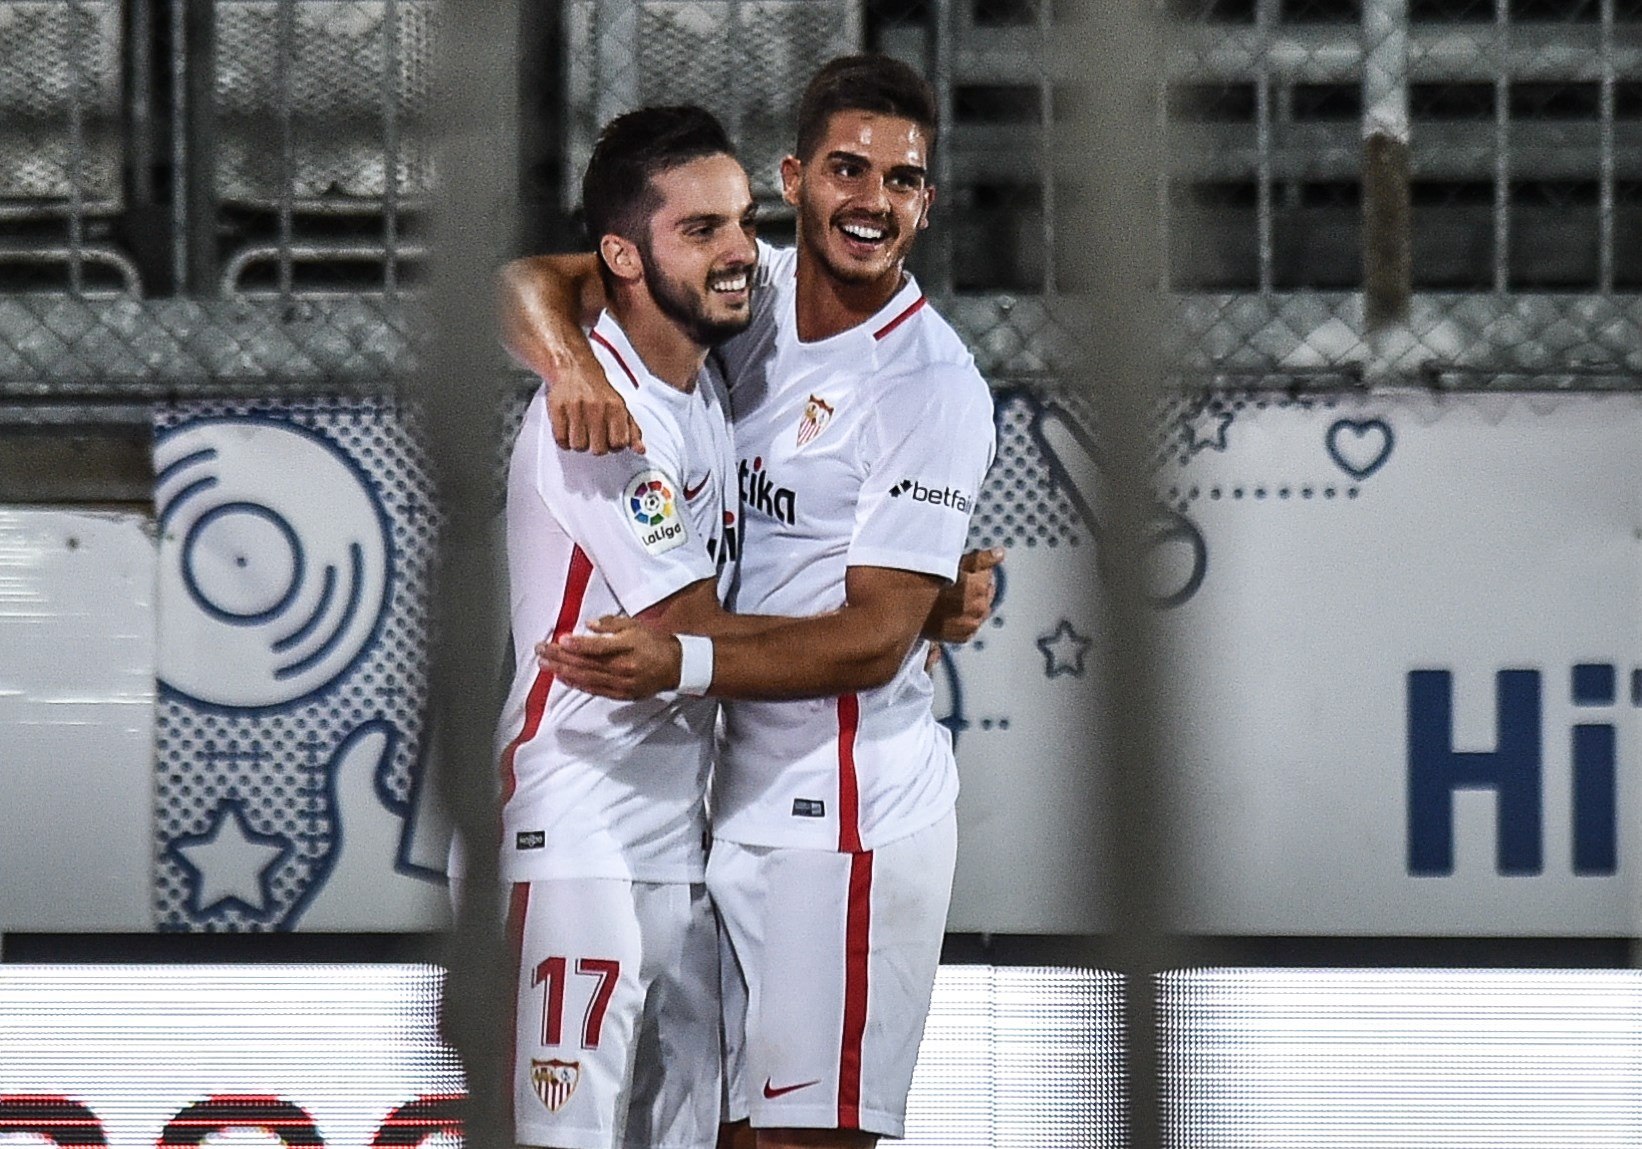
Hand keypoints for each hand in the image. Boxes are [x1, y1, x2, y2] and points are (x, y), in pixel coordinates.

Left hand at [536, 616, 679, 699]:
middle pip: (586, 663)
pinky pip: (595, 689)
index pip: (598, 647)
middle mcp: (623, 666)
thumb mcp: (636, 625)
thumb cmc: (655, 642)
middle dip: (561, 656)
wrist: (677, 666)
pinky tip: (562, 678)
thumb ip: (611, 624)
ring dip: (563, 671)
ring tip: (545, 665)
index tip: (560, 640)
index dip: (577, 645)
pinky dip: (577, 684)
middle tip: (541, 650)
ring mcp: (621, 682)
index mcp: (628, 646)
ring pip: (586, 677)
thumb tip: (589, 625)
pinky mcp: (621, 694)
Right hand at [547, 359, 646, 455]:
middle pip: (599, 449)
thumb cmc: (598, 391)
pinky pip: (561, 439)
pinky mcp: (557, 408)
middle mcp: (597, 407)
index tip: (610, 440)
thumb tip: (640, 450)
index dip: (614, 446)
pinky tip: (569, 430)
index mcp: (615, 408)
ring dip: (579, 443)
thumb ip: (632, 430)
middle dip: (596, 446)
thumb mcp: (620, 407)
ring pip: (579, 446)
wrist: (574, 367)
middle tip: (594, 436)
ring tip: (580, 431)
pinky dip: (564, 440)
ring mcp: (576, 407)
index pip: (619, 443)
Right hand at [922, 547, 1002, 643]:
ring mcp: (973, 624)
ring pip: (979, 608)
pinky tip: (950, 612)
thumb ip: (980, 559)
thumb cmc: (926, 585)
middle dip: (973, 587)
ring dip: (970, 603)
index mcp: (980, 587)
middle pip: (985, 592)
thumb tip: (1001, 553)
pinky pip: (971, 623)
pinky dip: (964, 617)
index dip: (972, 571)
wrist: (907, 613)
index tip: (958, 572)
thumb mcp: (953, 564)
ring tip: (950, 599)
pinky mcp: (966, 636)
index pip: (987, 574)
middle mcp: (980, 608)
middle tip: (952, 586)